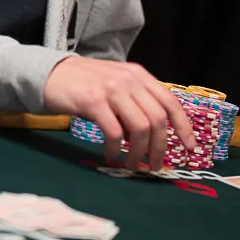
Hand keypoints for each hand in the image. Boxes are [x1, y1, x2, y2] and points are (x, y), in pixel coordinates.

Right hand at [44, 56, 195, 170]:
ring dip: (138, 153)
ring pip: (139, 128)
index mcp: (138, 74)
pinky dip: (116, 150)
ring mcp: (111, 89)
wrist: (50, 73)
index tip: (190, 149)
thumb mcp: (116, 83)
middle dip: (160, 148)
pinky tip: (111, 156)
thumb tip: (153, 134)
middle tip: (154, 166)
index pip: (170, 102)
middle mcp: (128, 79)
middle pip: (157, 120)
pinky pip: (114, 133)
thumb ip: (136, 100)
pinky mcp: (93, 101)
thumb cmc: (84, 83)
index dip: (184, 128)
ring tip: (131, 166)